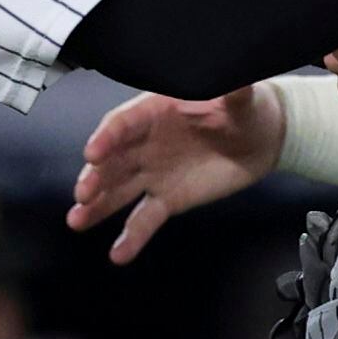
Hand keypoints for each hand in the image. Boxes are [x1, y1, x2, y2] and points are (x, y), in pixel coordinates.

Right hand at [69, 82, 284, 263]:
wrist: (260, 139)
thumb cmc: (244, 109)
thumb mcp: (240, 98)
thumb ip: (233, 93)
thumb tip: (236, 83)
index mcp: (155, 111)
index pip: (123, 123)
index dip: (107, 137)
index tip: (92, 153)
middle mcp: (145, 143)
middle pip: (113, 159)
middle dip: (96, 176)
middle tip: (83, 193)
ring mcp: (153, 172)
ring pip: (118, 190)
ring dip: (98, 205)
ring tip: (77, 221)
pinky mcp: (167, 199)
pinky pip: (144, 219)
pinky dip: (132, 237)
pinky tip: (118, 255)